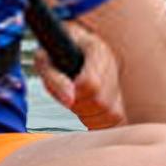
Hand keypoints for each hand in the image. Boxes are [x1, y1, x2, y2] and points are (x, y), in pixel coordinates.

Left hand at [34, 15, 125, 130]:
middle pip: (103, 103)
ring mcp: (118, 80)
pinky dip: (102, 123)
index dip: (74, 94)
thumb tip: (69, 101)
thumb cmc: (54, 50)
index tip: (65, 92)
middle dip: (81, 107)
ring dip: (91, 117)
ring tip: (78, 105)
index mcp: (95, 49)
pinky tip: (88, 113)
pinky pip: (119, 119)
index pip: (91, 84)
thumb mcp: (44, 58)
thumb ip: (54, 78)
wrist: (68, 43)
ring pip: (114, 114)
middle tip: (69, 99)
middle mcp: (112, 64)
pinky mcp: (120, 96)